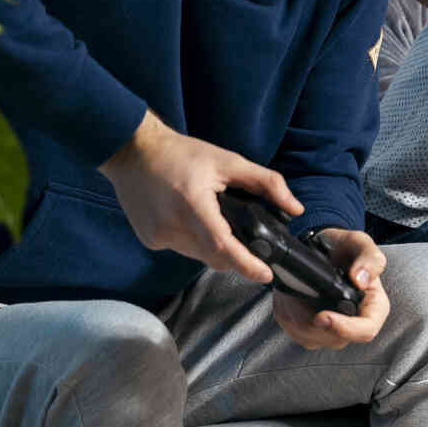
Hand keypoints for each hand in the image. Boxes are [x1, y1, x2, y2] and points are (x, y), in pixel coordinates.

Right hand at [98, 110, 303, 283]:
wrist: (132, 152)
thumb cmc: (181, 154)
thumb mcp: (228, 161)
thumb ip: (266, 183)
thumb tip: (295, 209)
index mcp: (192, 204)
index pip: (223, 246)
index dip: (246, 265)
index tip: (265, 275)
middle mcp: (172, 225)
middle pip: (214, 256)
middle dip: (234, 254)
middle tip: (246, 240)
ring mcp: (158, 236)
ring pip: (198, 256)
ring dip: (213, 248)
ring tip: (215, 221)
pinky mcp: (150, 240)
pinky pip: (182, 249)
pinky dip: (194, 242)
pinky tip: (190, 220)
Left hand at [272, 229, 390, 349]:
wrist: (323, 249)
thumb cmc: (344, 249)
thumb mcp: (360, 243)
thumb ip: (369, 259)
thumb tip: (361, 280)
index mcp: (374, 307)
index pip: (365, 330)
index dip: (345, 328)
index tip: (322, 316)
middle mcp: (355, 323)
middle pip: (333, 337)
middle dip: (310, 318)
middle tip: (299, 292)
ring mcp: (333, 331)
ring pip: (310, 337)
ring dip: (296, 314)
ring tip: (295, 290)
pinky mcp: (311, 333)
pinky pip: (295, 332)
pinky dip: (288, 314)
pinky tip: (291, 297)